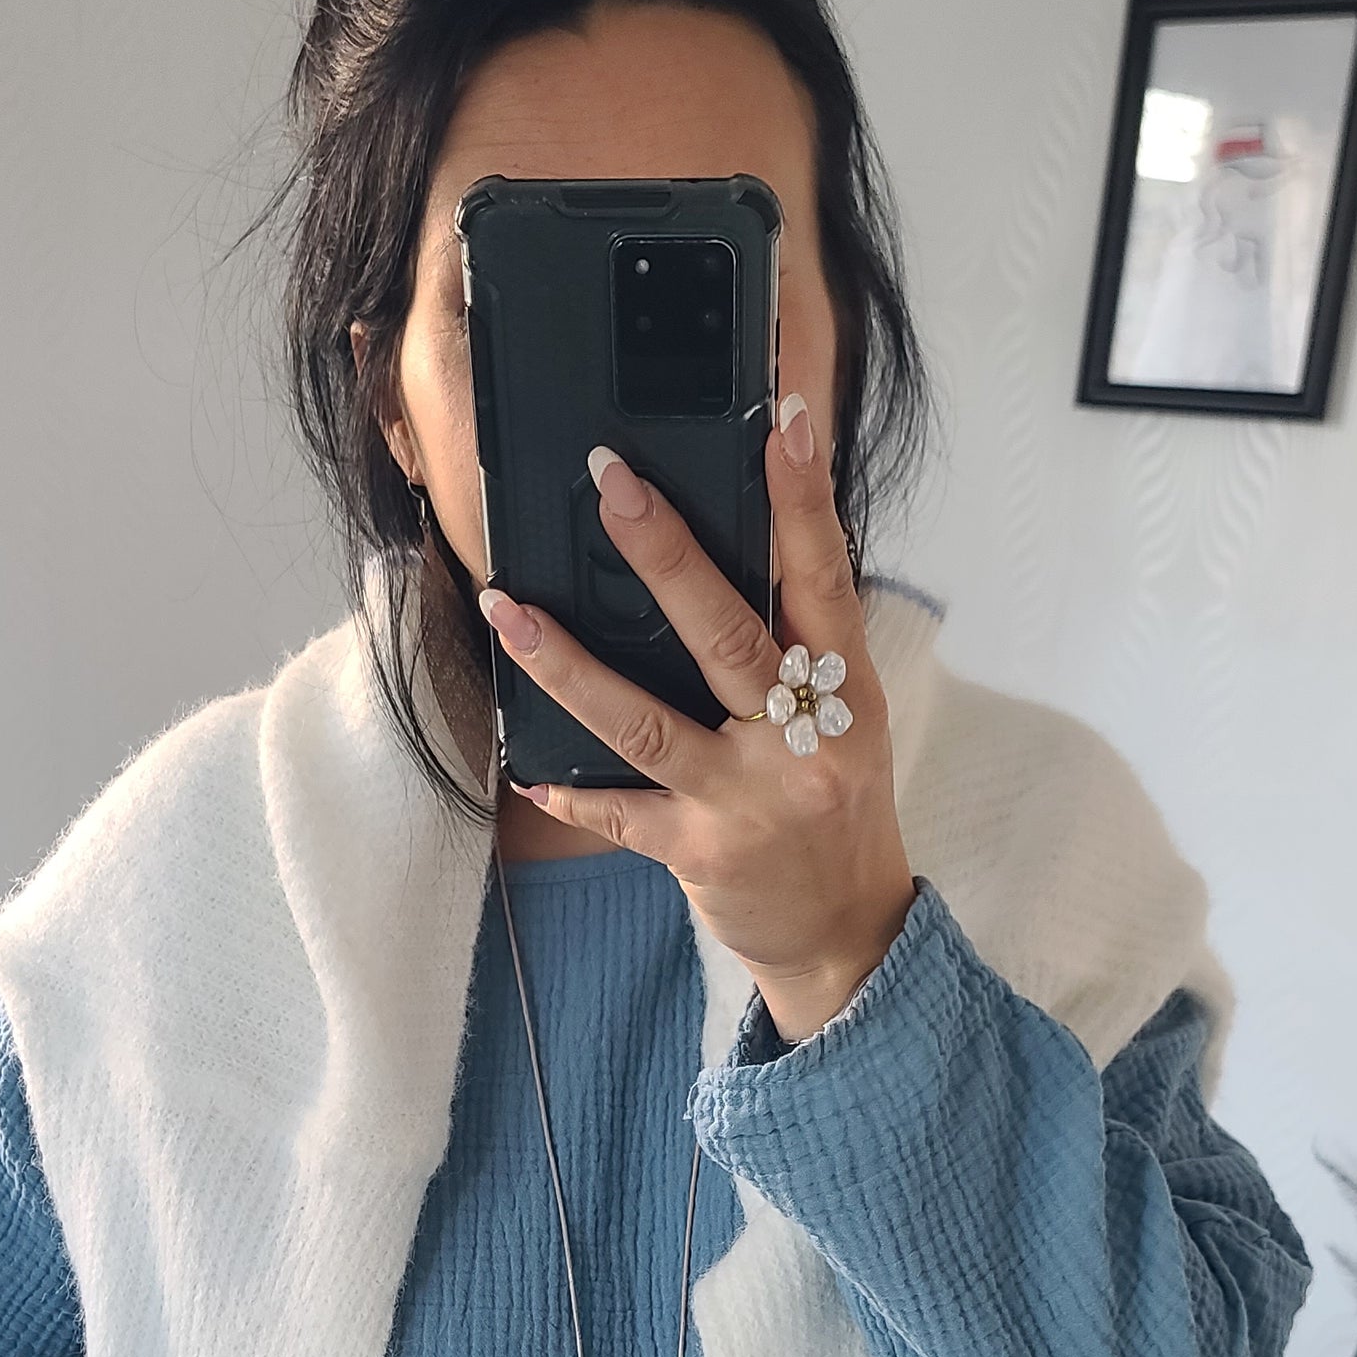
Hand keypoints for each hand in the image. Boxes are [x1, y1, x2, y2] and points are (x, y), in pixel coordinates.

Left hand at [476, 393, 917, 1045]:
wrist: (847, 934)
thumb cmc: (836, 808)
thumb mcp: (849, 720)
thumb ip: (804, 646)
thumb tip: (737, 546)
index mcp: (847, 692)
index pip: (825, 578)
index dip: (804, 499)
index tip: (784, 421)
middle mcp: (801, 741)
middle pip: (726, 633)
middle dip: (664, 552)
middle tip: (611, 479)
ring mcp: (746, 799)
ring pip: (647, 719)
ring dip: (568, 663)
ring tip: (508, 608)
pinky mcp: (699, 852)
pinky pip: (622, 811)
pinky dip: (573, 790)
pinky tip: (528, 768)